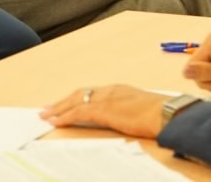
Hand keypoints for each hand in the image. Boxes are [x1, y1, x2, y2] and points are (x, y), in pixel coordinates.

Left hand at [40, 84, 165, 137]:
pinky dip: (65, 116)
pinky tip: (56, 121)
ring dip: (58, 108)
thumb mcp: (140, 109)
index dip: (76, 98)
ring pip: (75, 101)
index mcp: (118, 89)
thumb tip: (126, 118)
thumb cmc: (159, 113)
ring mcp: (105, 99)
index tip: (65, 103)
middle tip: (48, 108)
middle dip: (62, 101)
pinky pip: (78, 112)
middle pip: (79, 94)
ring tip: (46, 115)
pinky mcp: (103, 110)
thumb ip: (128, 110)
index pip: (92, 93)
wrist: (164, 113)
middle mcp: (109, 90)